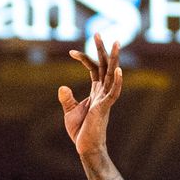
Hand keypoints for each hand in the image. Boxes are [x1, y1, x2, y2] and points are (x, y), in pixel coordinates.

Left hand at [59, 33, 123, 157]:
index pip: (94, 69)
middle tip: (97, 32)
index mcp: (96, 91)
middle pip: (105, 66)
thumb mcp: (70, 112)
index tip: (72, 51)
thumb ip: (67, 99)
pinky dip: (116, 82)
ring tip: (115, 43)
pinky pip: (113, 93)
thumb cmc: (82, 131)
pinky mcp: (104, 108)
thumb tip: (62, 86)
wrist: (86, 147)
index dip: (85, 58)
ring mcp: (105, 99)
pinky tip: (117, 70)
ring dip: (114, 59)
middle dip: (102, 49)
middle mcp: (103, 92)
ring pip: (111, 75)